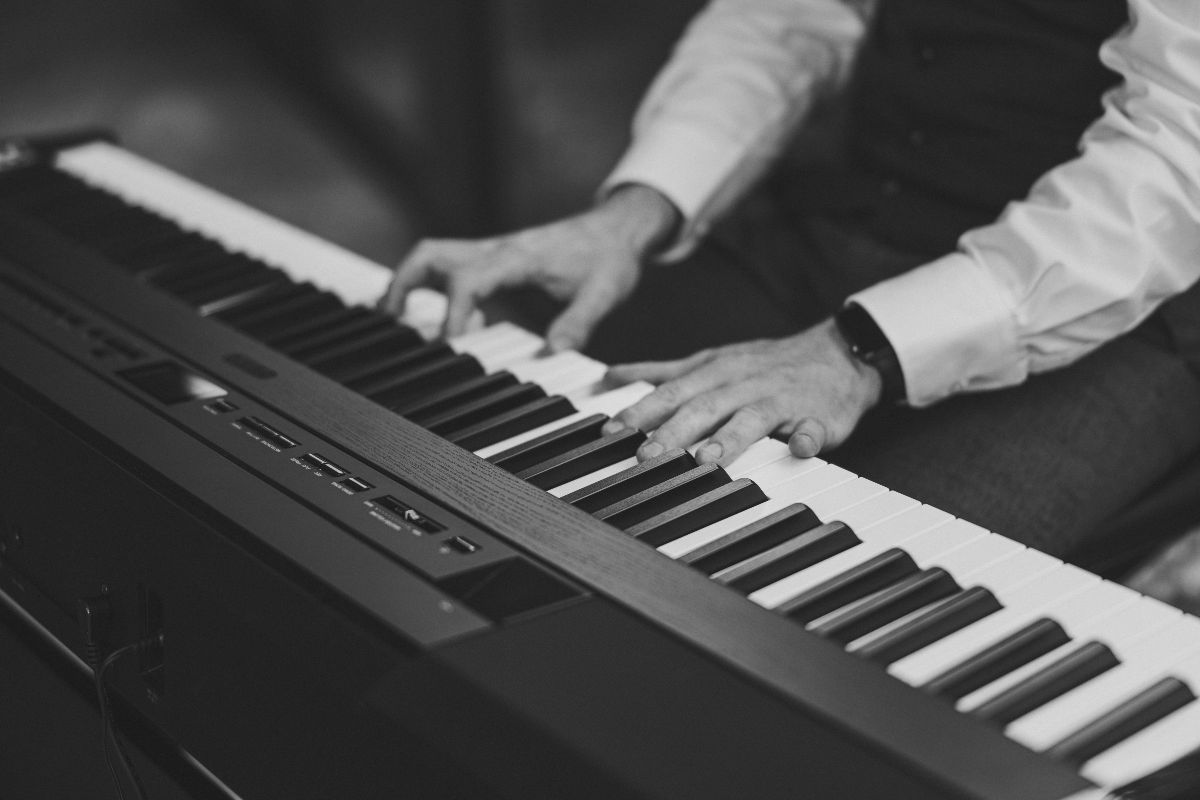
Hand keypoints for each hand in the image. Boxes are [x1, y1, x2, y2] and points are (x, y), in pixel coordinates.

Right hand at [381, 185, 678, 350]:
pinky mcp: (494, 257)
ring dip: (408, 283)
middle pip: (431, 256)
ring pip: (432, 256)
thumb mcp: (604, 294)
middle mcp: (497, 249)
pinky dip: (430, 285)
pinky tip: (440, 317)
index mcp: (518, 257)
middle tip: (393, 324)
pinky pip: (449, 265)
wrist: (617, 229)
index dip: (451, 311)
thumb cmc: (609, 258)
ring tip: (397, 320)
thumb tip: (554, 354)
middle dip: (404, 286)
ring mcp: (492, 250)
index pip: (469, 279)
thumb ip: (578, 324)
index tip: (446, 344)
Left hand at [601, 319, 883, 464]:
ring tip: (706, 459)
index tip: (610, 433)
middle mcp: (743, 383)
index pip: (670, 392)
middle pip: (703, 406)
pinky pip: (813, 429)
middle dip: (672, 431)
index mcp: (715, 372)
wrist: (837, 353)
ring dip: (729, 438)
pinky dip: (806, 439)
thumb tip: (613, 375)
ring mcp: (781, 399)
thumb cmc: (765, 364)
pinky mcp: (819, 416)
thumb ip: (662, 371)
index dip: (640, 411)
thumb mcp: (711, 361)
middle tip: (645, 456)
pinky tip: (799, 450)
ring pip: (752, 418)